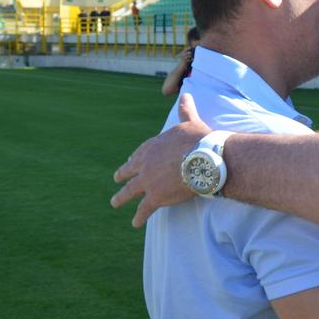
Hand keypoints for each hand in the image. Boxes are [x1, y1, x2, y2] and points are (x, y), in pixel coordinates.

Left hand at [111, 93, 211, 227]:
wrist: (203, 158)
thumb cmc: (198, 138)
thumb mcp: (189, 121)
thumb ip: (185, 110)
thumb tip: (186, 95)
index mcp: (151, 146)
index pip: (139, 153)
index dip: (135, 158)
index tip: (130, 162)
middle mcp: (144, 164)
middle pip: (129, 171)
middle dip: (122, 175)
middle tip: (117, 179)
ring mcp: (147, 181)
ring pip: (129, 191)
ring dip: (121, 197)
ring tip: (115, 202)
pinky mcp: (155, 197)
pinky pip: (144, 209)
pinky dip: (139, 217)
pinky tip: (135, 223)